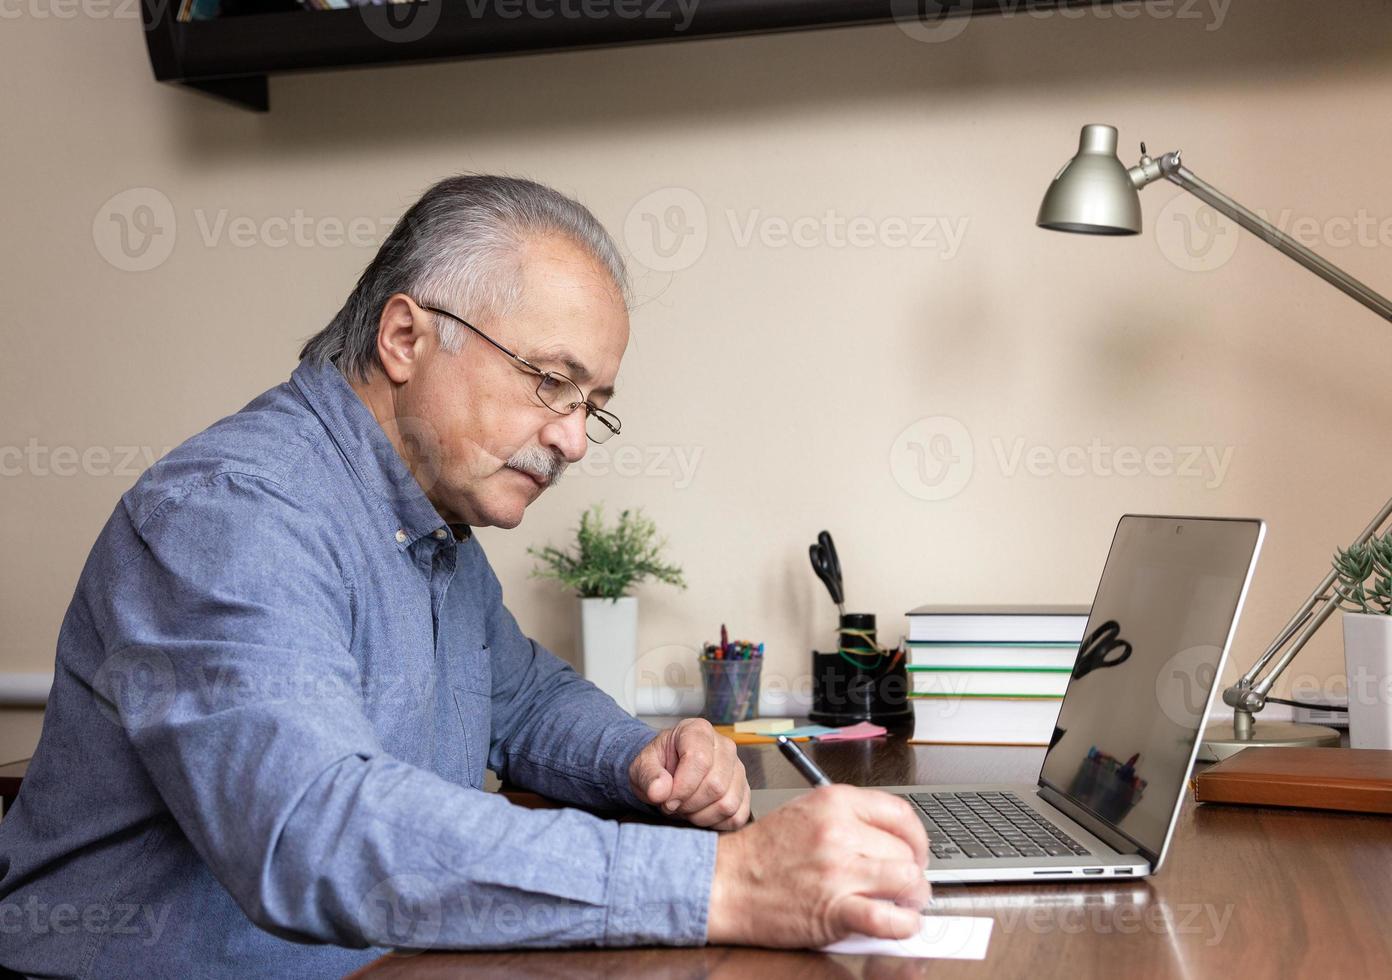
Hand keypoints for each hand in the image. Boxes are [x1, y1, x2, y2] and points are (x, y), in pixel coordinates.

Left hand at [628, 718, 750, 829]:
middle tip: (673, 805)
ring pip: (728, 803)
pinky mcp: (744, 790)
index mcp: (698, 731)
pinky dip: (716, 823)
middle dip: (689, 804)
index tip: (667, 800)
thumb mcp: (642, 766)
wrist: (666, 773)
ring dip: (702, 816)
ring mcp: (738, 769)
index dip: (682, 787)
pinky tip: (700, 815)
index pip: (699, 760)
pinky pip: (738, 816)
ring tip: (685, 809)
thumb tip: (659, 791)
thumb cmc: (657, 766)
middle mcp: (724, 746)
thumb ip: (648, 776)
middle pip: (716, 785)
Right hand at [706, 784, 931, 947]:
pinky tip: (899, 922)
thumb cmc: (762, 852)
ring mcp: (839, 871)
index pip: (901, 814)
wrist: (726, 883)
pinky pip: (889, 919)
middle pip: (907, 851)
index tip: (916, 851)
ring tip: (903, 902)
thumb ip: (850, 817)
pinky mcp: (835, 909)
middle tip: (904, 883)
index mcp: (834, 802)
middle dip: (912, 871)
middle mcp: (840, 832)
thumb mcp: (806, 811)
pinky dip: (903, 925)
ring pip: (907, 881)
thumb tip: (894, 838)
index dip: (917, 837)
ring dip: (912, 897)